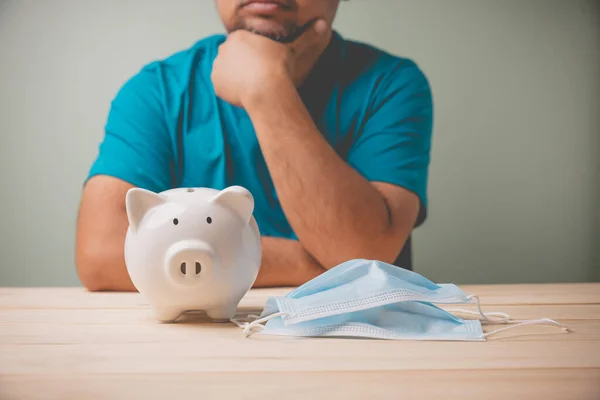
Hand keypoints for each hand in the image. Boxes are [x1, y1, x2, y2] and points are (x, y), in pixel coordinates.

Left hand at [211, 19, 329, 107]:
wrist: (267, 91)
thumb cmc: (280, 68)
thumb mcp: (293, 50)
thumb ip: (305, 36)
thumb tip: (323, 24)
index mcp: (239, 36)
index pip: (243, 45)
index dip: (254, 56)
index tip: (263, 65)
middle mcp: (224, 48)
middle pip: (233, 57)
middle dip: (243, 65)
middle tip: (258, 77)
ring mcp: (217, 67)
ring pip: (226, 71)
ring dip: (235, 77)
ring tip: (252, 85)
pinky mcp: (215, 84)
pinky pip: (222, 86)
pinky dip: (230, 90)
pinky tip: (244, 93)